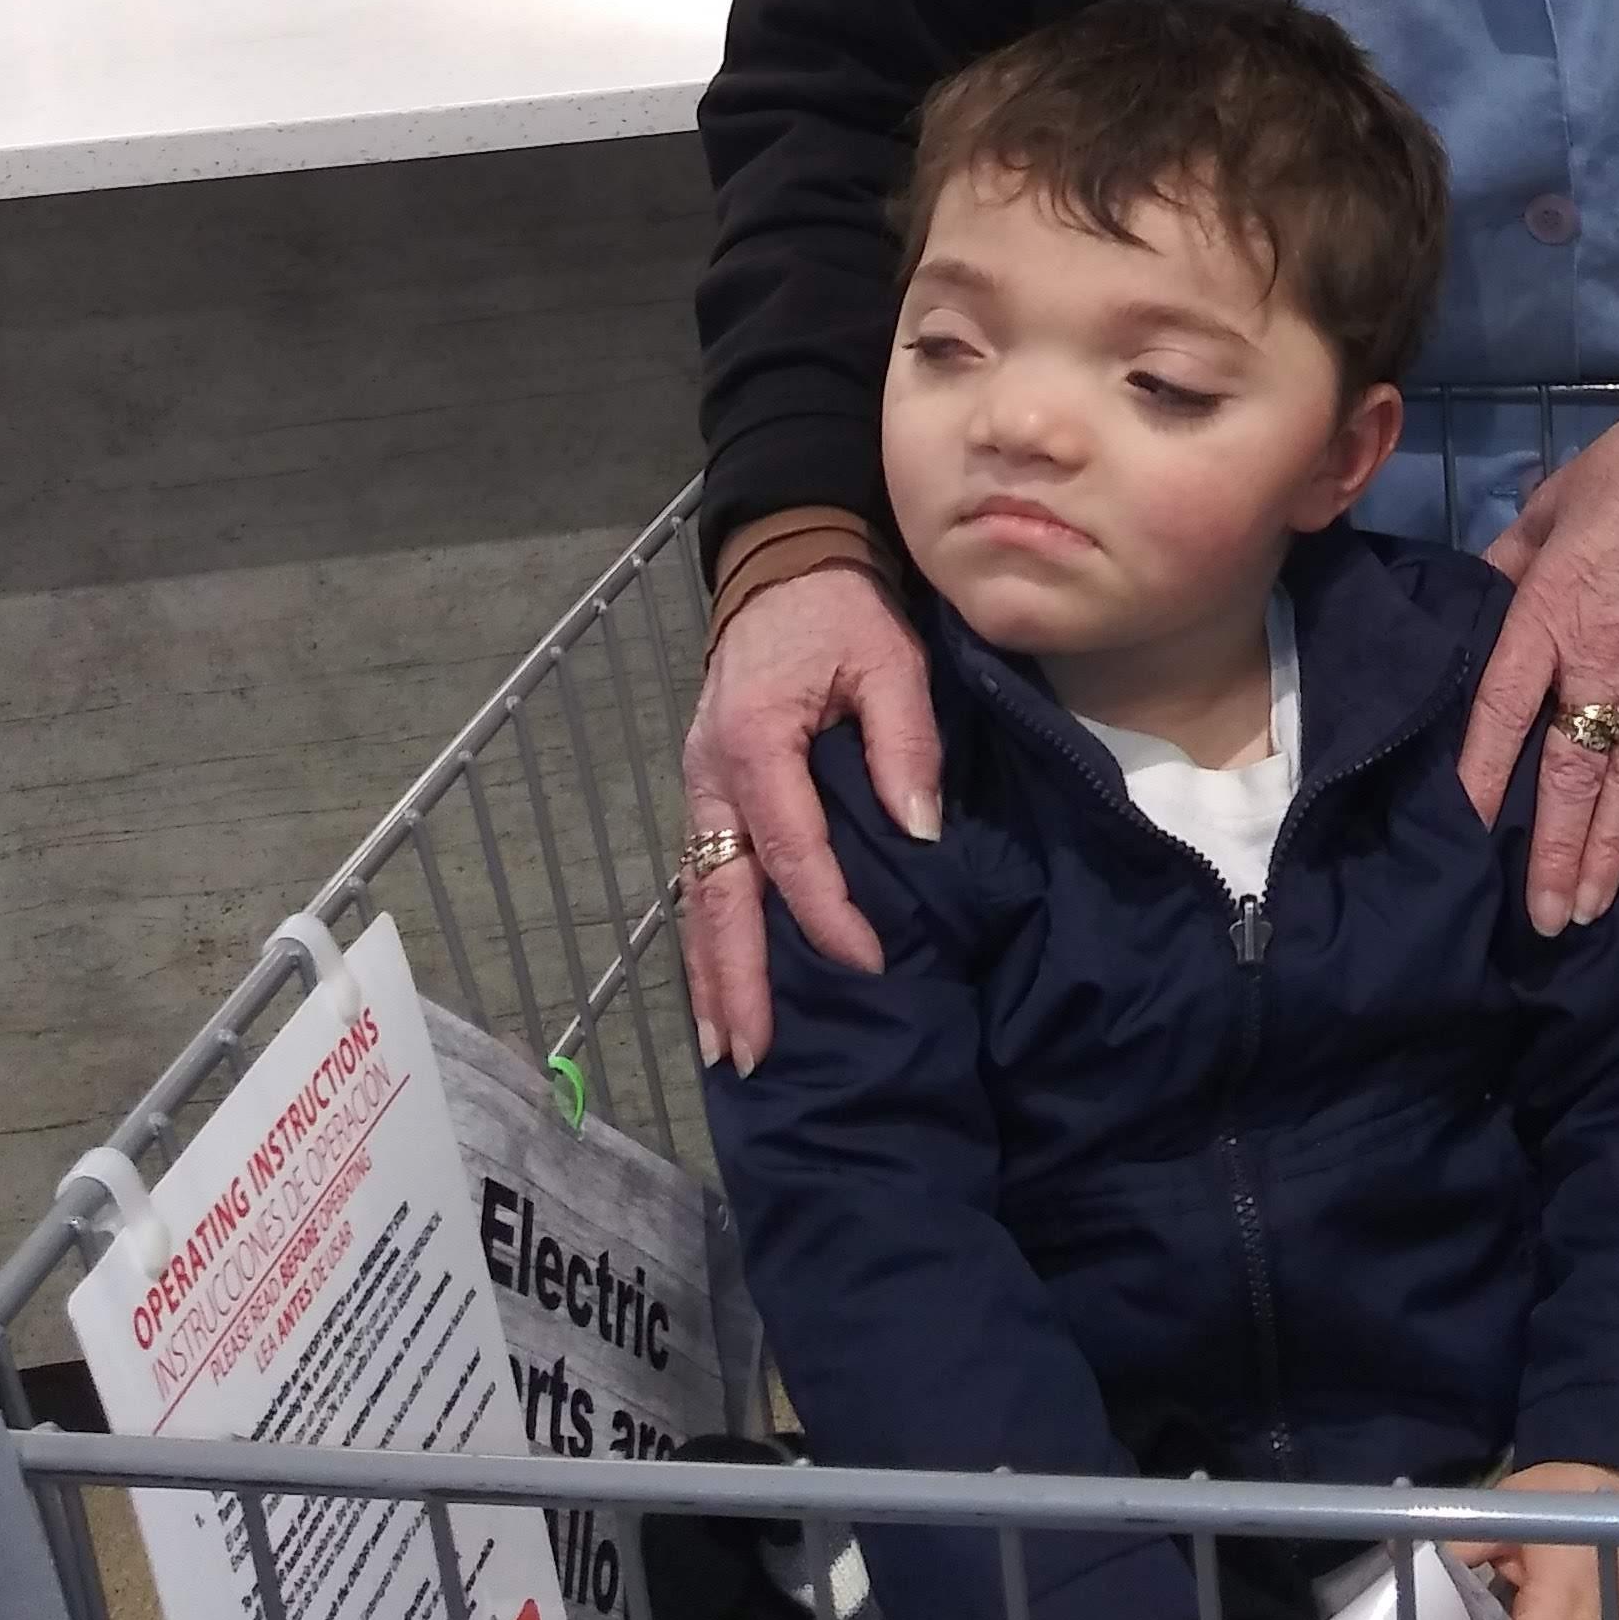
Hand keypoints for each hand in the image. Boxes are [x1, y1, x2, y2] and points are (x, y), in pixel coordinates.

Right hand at [678, 561, 942, 1057]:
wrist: (783, 565)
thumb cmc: (840, 611)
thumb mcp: (890, 657)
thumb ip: (904, 742)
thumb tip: (921, 830)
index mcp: (756, 739)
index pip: (792, 847)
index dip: (829, 912)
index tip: (871, 962)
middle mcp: (711, 773)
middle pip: (718, 893)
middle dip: (735, 978)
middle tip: (753, 1054)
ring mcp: (699, 786)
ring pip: (698, 895)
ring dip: (711, 973)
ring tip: (726, 1050)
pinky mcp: (706, 792)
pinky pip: (700, 877)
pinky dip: (708, 937)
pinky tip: (719, 988)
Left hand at [1455, 415, 1618, 934]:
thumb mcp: (1544, 510)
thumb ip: (1506, 565)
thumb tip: (1479, 601)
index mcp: (1550, 617)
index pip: (1506, 713)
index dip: (1484, 776)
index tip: (1468, 832)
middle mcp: (1602, 665)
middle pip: (1572, 774)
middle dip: (1558, 851)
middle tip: (1543, 917)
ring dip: (1609, 852)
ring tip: (1588, 911)